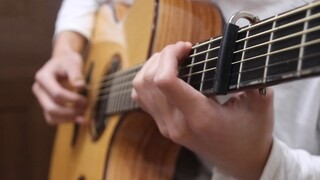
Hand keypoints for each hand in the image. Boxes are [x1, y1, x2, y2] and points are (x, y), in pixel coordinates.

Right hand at [32, 52, 86, 123]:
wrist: (63, 62)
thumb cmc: (68, 61)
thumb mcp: (74, 62)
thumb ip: (76, 74)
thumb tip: (80, 86)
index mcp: (43, 77)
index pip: (57, 94)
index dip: (72, 99)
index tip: (85, 99)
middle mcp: (39, 89)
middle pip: (52, 108)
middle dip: (71, 111)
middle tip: (86, 107)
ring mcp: (41, 99)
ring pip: (51, 116)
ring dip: (68, 119)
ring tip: (83, 116)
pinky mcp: (46, 106)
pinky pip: (53, 119)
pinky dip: (65, 121)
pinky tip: (78, 119)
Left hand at [132, 42, 273, 178]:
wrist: (242, 162)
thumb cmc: (252, 134)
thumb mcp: (259, 105)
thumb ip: (251, 77)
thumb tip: (239, 52)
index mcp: (200, 117)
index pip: (165, 81)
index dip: (170, 56)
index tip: (187, 47)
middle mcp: (176, 124)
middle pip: (149, 80)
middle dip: (162, 56)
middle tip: (182, 49)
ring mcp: (167, 127)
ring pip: (140, 88)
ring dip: (152, 66)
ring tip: (171, 59)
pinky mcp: (163, 127)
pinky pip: (142, 99)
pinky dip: (146, 81)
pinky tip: (163, 74)